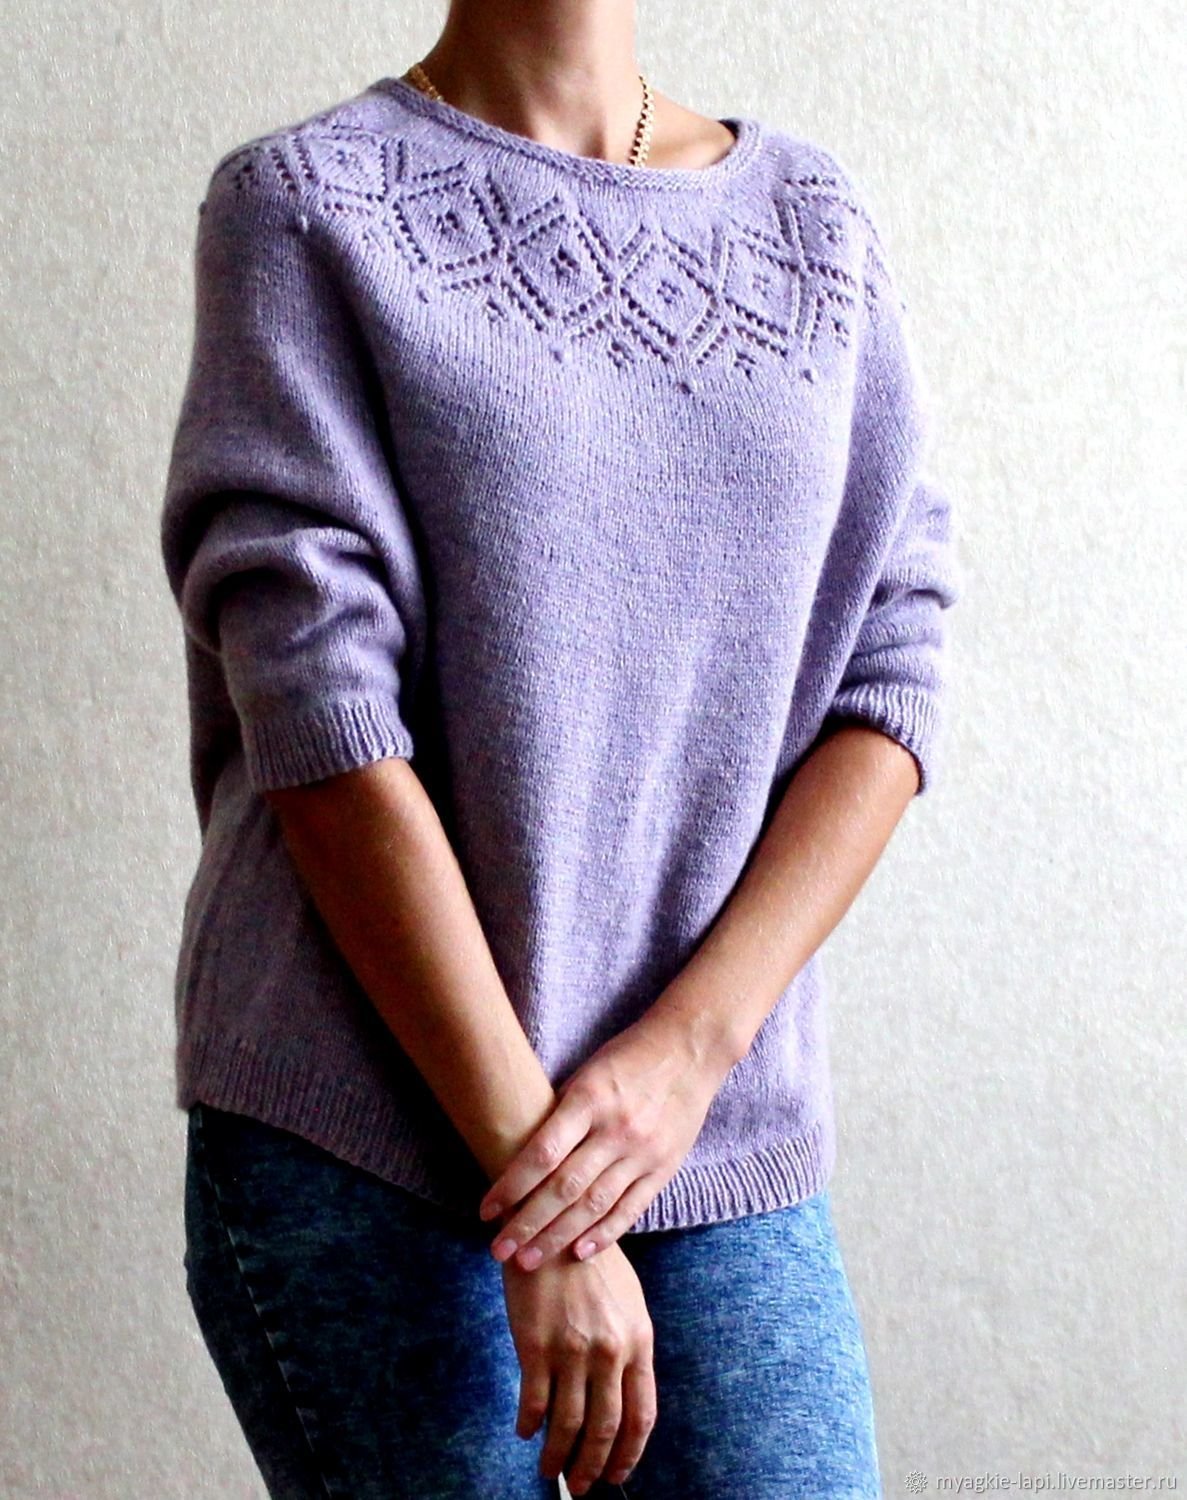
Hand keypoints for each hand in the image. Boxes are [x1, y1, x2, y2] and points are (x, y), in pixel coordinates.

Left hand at [479, 1013, 725, 1270]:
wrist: (689, 1049)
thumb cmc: (627, 1057)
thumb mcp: (587, 1073)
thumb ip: (561, 1114)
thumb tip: (525, 1158)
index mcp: (589, 1099)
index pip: (542, 1154)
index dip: (511, 1186)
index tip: (486, 1211)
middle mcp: (616, 1129)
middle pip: (564, 1188)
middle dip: (527, 1224)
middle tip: (499, 1251)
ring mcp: (643, 1151)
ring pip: (594, 1205)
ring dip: (558, 1238)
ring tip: (529, 1261)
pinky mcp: (665, 1167)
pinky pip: (631, 1208)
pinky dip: (605, 1234)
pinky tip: (580, 1253)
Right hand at [501, 1242, 656, 1494]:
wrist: (551, 1223)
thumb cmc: (589, 1261)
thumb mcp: (627, 1300)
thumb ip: (629, 1346)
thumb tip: (623, 1396)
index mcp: (637, 1341)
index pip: (641, 1415)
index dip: (629, 1453)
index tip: (618, 1474)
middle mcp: (609, 1351)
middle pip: (605, 1428)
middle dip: (593, 1465)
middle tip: (581, 1485)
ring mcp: (571, 1350)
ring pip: (567, 1424)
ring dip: (558, 1456)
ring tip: (550, 1471)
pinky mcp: (534, 1345)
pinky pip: (533, 1402)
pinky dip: (529, 1424)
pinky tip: (525, 1431)